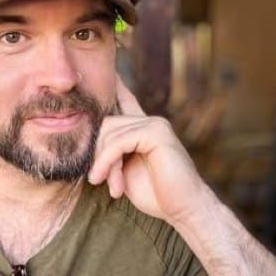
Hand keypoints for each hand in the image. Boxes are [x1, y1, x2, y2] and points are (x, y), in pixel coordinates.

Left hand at [89, 76, 211, 226]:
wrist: (184, 209)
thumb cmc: (156, 194)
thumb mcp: (125, 172)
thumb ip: (112, 154)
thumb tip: (91, 144)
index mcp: (144, 129)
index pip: (125, 100)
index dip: (115, 85)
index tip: (107, 66)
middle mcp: (150, 122)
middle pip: (106, 123)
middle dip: (97, 154)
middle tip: (99, 181)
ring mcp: (155, 124)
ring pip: (110, 133)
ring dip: (103, 163)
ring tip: (111, 186)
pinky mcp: (157, 133)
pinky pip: (119, 141)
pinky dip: (109, 162)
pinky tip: (113, 183)